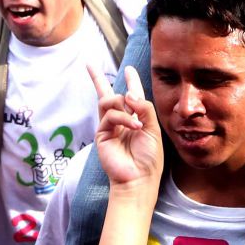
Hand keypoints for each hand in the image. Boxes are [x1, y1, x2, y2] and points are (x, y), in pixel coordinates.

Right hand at [89, 66, 162, 192]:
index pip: (132, 96)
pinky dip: (124, 118)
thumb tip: (128, 93)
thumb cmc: (149, 157)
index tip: (129, 69)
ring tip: (136, 122)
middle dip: (98, 79)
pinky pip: (110, 115)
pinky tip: (134, 127)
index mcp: (136, 119)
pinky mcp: (102, 134)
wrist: (139, 178)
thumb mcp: (153, 128)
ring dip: (123, 105)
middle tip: (90, 66)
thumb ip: (144, 108)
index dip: (131, 82)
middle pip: (108, 95)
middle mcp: (121, 121)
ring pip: (109, 101)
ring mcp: (110, 127)